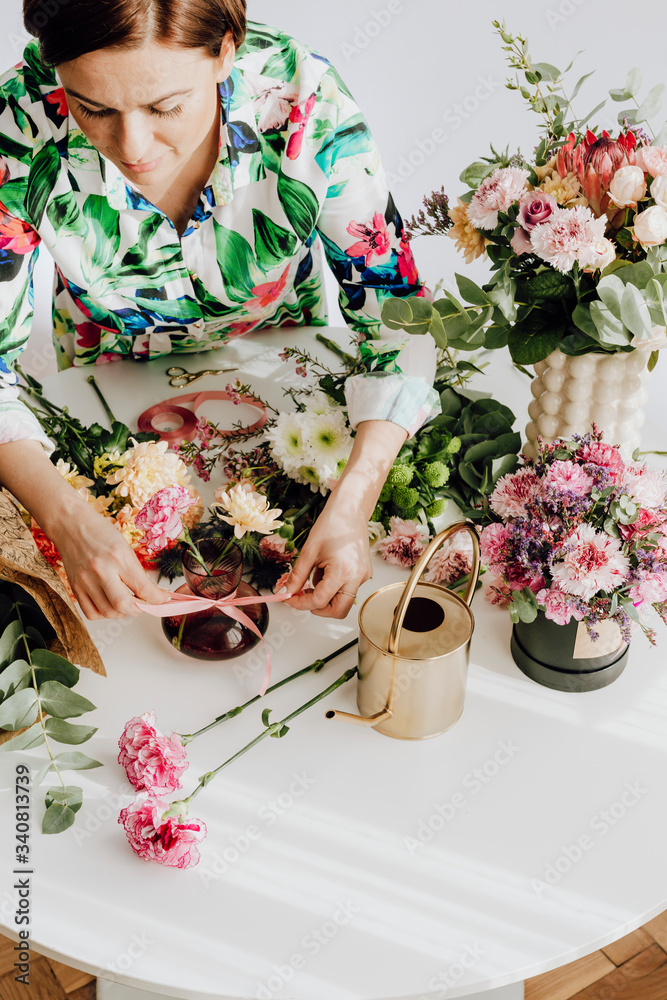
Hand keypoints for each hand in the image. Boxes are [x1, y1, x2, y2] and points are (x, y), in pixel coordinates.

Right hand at [50, 503, 172, 619]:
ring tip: (128, 604)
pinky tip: (109, 605)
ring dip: (123, 613)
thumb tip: (148, 591)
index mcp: (118, 557)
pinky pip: (91, 613)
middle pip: (124, 605)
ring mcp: (86, 581)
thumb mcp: (125, 546)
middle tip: (145, 604)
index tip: (162, 599)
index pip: (143, 588)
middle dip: (140, 609)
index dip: (157, 598)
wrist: (70, 525)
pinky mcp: (75, 587)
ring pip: (108, 612)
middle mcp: (101, 571)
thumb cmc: (99, 531)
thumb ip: (135, 570)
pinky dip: (104, 614)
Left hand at [285, 503, 371, 618]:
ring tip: (315, 575)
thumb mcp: (308, 552)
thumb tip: (286, 592)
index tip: (288, 598)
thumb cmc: (332, 525)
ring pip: (343, 601)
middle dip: (317, 608)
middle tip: (301, 597)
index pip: (319, 601)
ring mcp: (363, 577)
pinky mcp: (364, 574)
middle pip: (338, 611)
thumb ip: (297, 576)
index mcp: (343, 572)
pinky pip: (347, 589)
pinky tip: (326, 569)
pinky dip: (333, 587)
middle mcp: (357, 577)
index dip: (300, 603)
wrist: (350, 511)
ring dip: (325, 596)